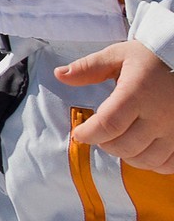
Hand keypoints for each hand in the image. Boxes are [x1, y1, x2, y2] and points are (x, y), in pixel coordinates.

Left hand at [58, 41, 173, 171]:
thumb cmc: (151, 59)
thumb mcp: (119, 56)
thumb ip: (89, 67)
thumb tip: (59, 75)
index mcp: (138, 93)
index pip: (109, 125)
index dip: (88, 134)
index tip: (79, 133)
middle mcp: (159, 115)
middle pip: (124, 146)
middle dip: (104, 144)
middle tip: (100, 134)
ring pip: (145, 159)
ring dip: (127, 155)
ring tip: (120, 139)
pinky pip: (168, 164)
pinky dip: (152, 162)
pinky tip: (143, 148)